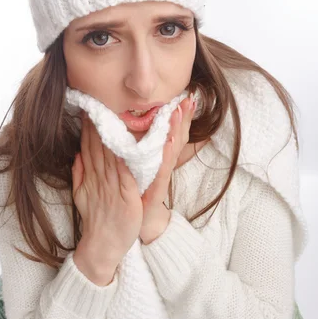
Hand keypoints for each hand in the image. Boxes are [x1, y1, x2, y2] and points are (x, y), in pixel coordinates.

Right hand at [71, 111, 142, 270]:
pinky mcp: (127, 194)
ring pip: (114, 153)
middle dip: (103, 122)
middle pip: (100, 144)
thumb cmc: (96, 220)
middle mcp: (100, 177)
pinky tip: (134, 141)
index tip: (92, 107)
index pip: (89, 145)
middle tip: (105, 100)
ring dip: (120, 132)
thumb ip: (79, 174)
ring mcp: (113, 185)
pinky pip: (128, 171)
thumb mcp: (81, 195)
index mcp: (91, 175)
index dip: (91, 126)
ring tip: (123, 111)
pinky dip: (131, 156)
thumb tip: (77, 154)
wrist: (102, 245)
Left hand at [140, 93, 196, 232]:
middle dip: (183, 117)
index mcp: (158, 157)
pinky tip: (168, 141)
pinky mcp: (157, 188)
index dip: (178, 115)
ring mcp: (162, 176)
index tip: (184, 95)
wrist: (135, 223)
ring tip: (179, 112)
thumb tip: (128, 127)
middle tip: (189, 98)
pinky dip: (166, 155)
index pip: (171, 131)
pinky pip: (162, 169)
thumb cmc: (136, 194)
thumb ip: (134, 148)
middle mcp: (163, 164)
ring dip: (176, 130)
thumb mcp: (135, 167)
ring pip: (172, 149)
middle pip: (177, 136)